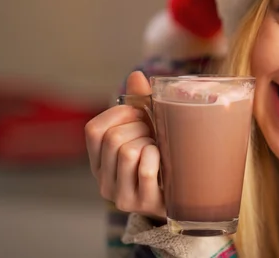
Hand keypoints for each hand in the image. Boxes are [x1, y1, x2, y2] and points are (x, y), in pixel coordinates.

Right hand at [84, 71, 164, 218]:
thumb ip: (142, 102)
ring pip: (128, 151)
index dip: (119, 114)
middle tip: (155, 135)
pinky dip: (157, 158)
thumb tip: (136, 75)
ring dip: (151, 143)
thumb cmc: (165, 155)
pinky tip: (164, 162)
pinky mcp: (140, 203)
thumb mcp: (151, 127)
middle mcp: (103, 180)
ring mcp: (120, 195)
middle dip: (141, 128)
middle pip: (114, 138)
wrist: (185, 194)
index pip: (93, 129)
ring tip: (160, 150)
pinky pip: (145, 169)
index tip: (139, 114)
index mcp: (99, 160)